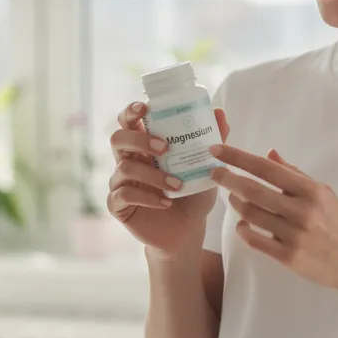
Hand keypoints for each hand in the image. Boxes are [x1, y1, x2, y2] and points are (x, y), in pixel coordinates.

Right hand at [107, 102, 229, 257]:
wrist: (188, 230)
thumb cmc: (193, 193)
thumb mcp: (207, 166)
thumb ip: (213, 140)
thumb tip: (219, 111)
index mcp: (143, 145)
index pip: (128, 121)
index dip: (130, 111)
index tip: (144, 107)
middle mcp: (128, 160)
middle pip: (118, 139)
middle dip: (139, 139)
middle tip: (164, 147)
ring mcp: (120, 182)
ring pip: (125, 168)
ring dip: (153, 175)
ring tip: (177, 185)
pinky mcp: (118, 204)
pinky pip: (124, 195)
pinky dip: (147, 197)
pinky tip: (166, 202)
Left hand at [208, 144, 337, 298]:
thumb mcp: (324, 194)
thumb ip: (295, 174)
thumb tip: (269, 154)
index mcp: (311, 190)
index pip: (266, 168)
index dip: (238, 157)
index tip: (218, 150)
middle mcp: (302, 210)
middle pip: (253, 190)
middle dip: (227, 178)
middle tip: (214, 173)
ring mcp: (294, 235)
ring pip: (251, 214)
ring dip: (236, 203)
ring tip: (233, 198)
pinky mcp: (288, 257)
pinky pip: (255, 240)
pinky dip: (243, 230)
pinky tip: (242, 225)